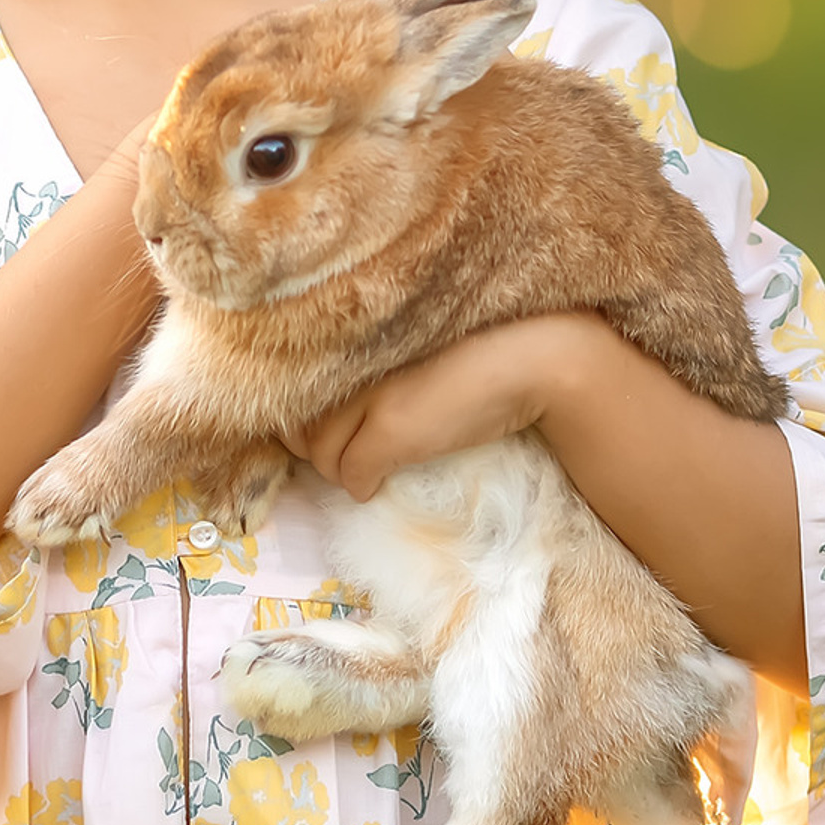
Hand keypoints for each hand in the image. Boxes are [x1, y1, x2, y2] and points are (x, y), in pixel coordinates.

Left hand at [294, 314, 602, 500]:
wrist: (529, 358)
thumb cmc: (476, 352)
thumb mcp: (409, 357)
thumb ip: (368, 374)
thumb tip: (329, 417)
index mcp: (354, 339)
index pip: (296, 388)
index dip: (303, 420)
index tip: (319, 433)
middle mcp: (352, 363)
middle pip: (304, 426)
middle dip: (317, 450)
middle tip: (344, 456)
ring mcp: (370, 396)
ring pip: (322, 455)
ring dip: (338, 471)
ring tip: (365, 469)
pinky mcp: (391, 429)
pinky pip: (351, 473)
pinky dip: (360, 486)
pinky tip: (375, 483)